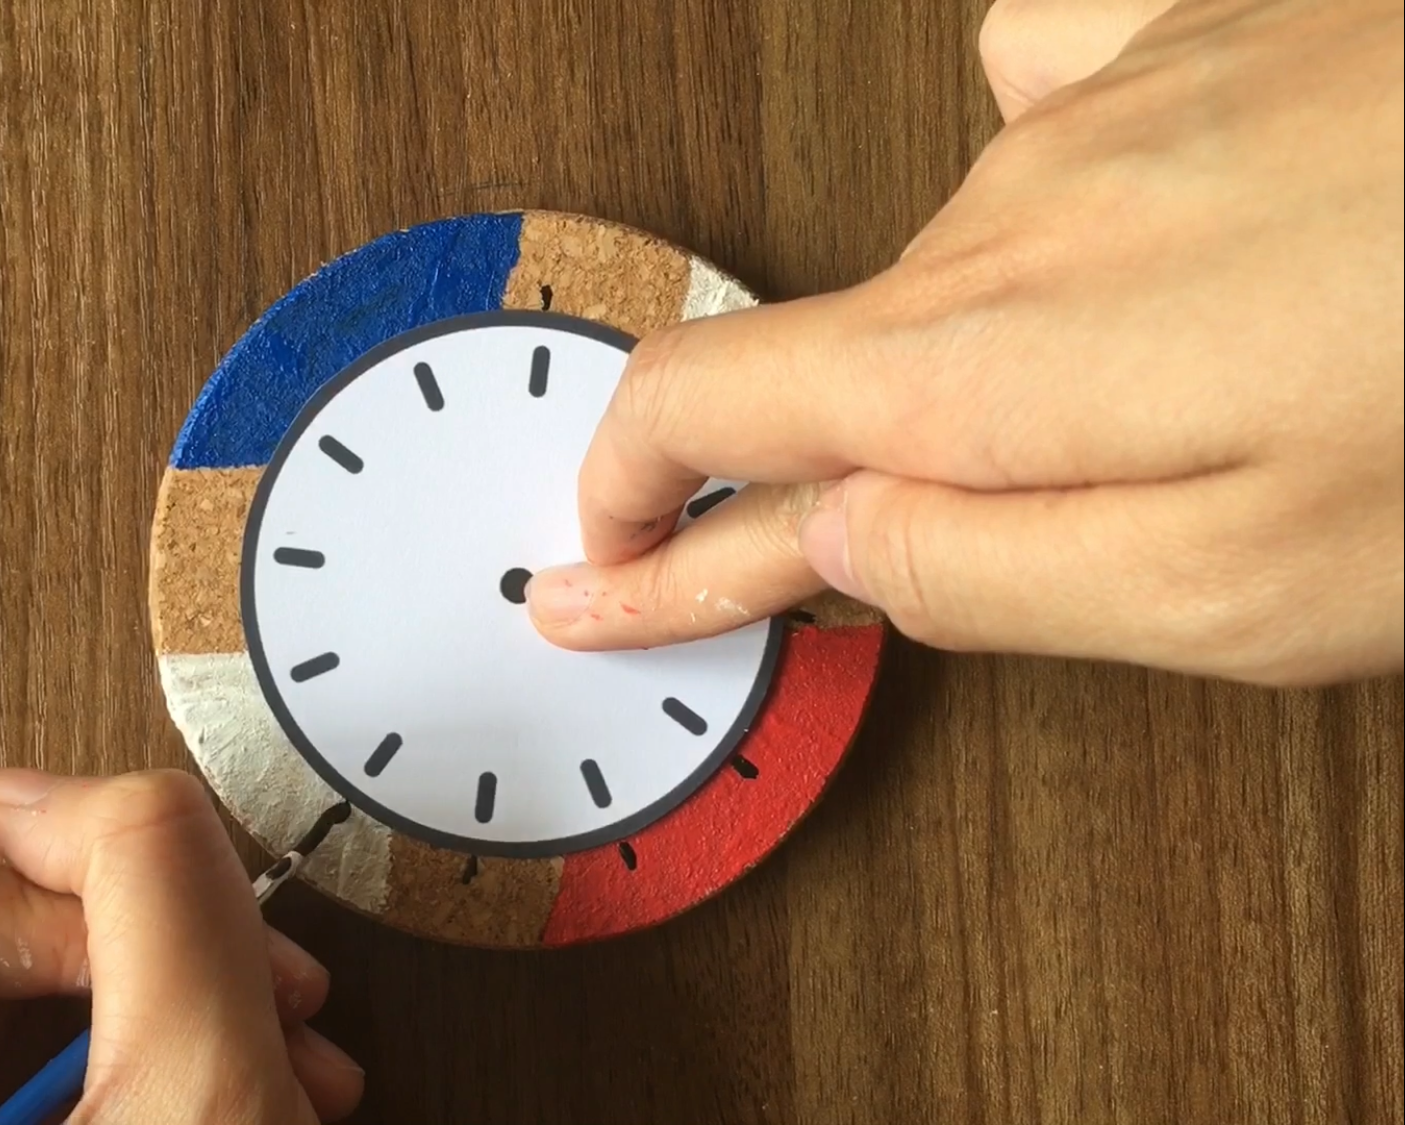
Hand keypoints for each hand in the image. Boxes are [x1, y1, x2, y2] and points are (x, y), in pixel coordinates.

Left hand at [0, 769, 364, 1124]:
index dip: (45, 897)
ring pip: (46, 993)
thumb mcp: (194, 1096)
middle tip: (251, 1008)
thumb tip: (79, 787)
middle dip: (146, 954)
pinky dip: (182, 1064)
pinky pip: (79, 1061)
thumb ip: (151, 900)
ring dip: (188, 1009)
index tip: (145, 965)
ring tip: (277, 1069)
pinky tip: (258, 1100)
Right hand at [528, 0, 1402, 685]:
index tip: (587, 569)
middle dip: (845, 466)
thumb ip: (980, 578)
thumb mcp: (1237, 595)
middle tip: (935, 553)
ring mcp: (1095, 99)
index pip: (698, 420)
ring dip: (993, 354)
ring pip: (955, 257)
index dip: (626, 514)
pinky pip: (1046, 85)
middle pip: (831, 355)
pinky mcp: (1188, 25)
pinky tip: (1139, 204)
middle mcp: (1006, 208)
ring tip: (1152, 412)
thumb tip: (833, 544)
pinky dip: (1055, 176)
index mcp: (984, 363)